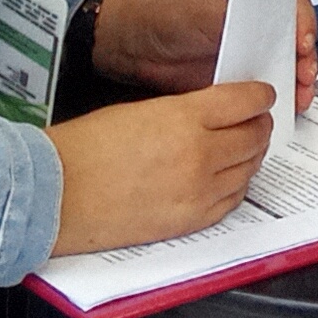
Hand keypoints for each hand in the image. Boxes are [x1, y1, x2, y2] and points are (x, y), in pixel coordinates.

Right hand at [45, 83, 275, 253]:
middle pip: (254, 136)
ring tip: (243, 148)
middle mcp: (199, 155)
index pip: (245, 102)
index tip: (262, 96)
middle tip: (255, 121)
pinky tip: (228, 178)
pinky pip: (233, 200)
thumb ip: (185, 111)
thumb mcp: (141, 110)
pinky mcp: (191, 221)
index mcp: (185, 119)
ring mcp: (198, 192)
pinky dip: (236, 186)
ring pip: (249, 169)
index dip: (259, 96)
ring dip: (250, 156)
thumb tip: (215, 113)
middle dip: (258, 125)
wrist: (55, 195)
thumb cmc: (85, 150)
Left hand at [90, 0, 317, 112]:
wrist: (137, 47)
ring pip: (287, 67)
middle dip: (307, 60)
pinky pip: (267, 89)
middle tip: (304, 78)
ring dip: (297, 84)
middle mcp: (259, 24)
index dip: (305, 25)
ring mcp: (251, 52)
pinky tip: (281, 109)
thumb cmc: (169, 16)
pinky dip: (277, 100)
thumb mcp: (207, 9)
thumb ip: (242, 13)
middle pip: (298, 40)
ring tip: (299, 99)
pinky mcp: (240, 78)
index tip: (302, 44)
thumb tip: (275, 21)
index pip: (295, 7)